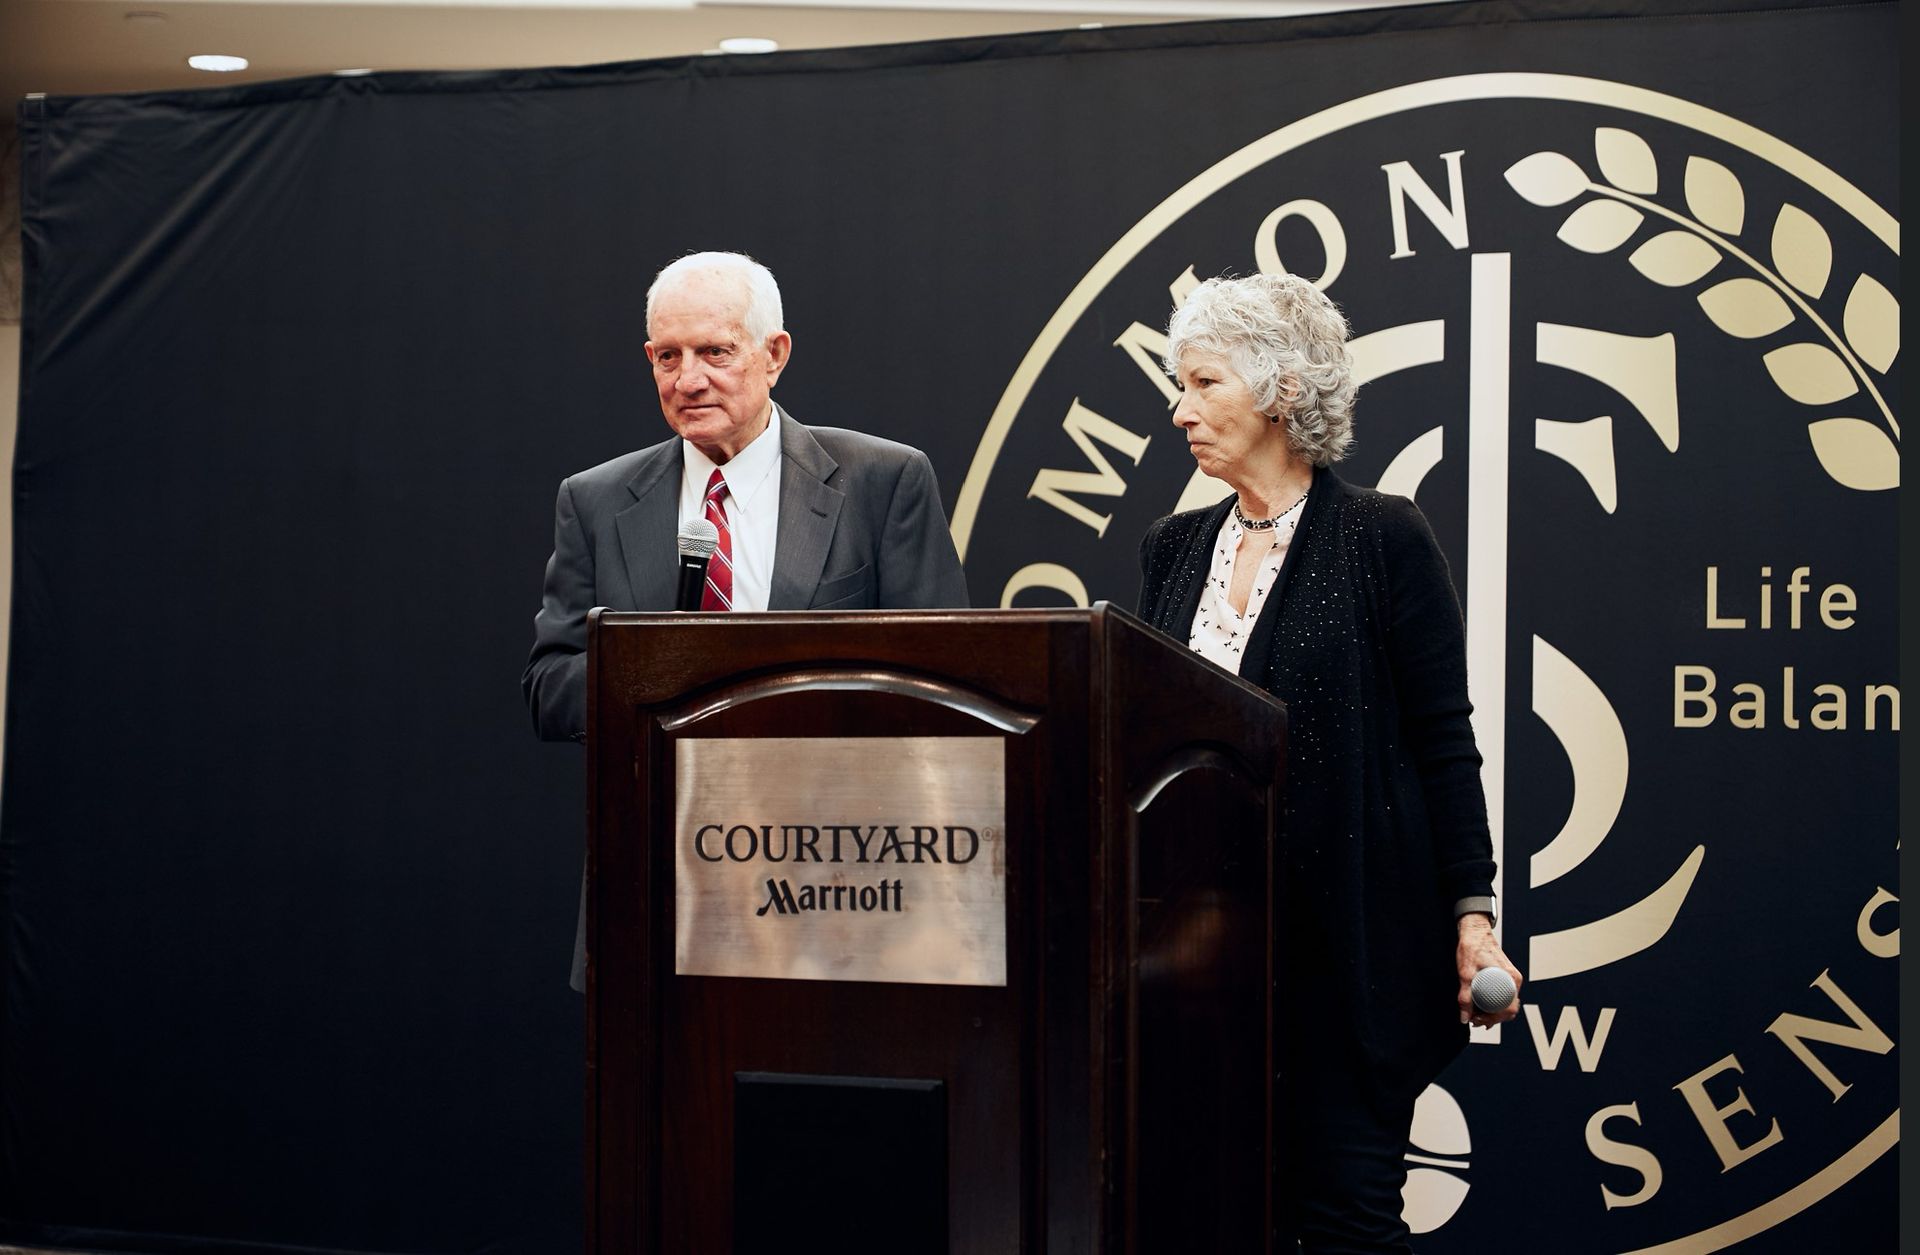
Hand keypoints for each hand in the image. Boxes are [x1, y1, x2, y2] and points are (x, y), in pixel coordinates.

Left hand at [1456, 913, 1521, 1027]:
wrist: (1474, 931)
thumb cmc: (1472, 947)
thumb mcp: (1465, 974)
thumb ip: (1465, 997)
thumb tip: (1464, 1017)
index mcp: (1510, 979)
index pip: (1509, 1009)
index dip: (1494, 1019)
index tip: (1478, 1020)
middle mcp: (1514, 980)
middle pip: (1509, 1009)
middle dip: (1492, 1018)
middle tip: (1474, 1019)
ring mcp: (1511, 978)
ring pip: (1505, 1003)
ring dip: (1492, 1012)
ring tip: (1474, 1014)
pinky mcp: (1505, 976)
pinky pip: (1503, 995)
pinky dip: (1493, 1003)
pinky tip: (1480, 1006)